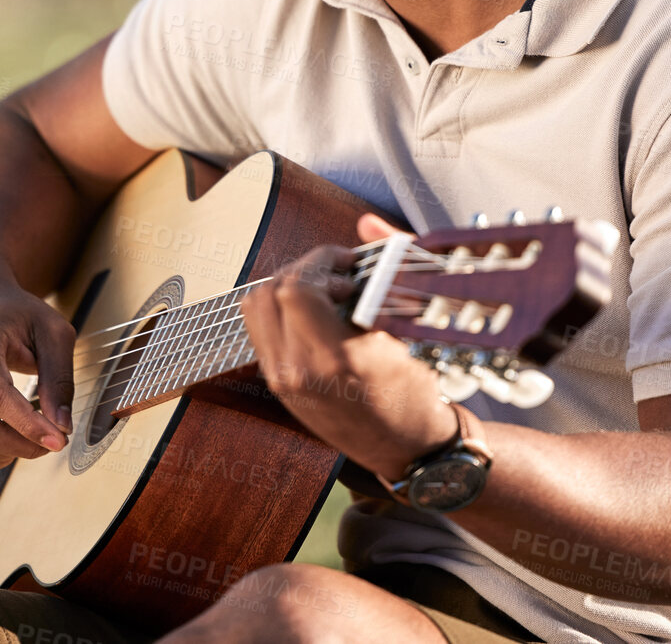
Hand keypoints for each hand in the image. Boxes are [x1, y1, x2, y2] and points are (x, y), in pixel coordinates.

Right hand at [0, 284, 75, 473]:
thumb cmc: (16, 312)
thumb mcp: (51, 331)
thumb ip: (59, 377)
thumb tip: (62, 425)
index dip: (28, 424)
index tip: (59, 439)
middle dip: (24, 446)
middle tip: (54, 439)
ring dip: (10, 455)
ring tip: (34, 437)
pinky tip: (13, 440)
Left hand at [240, 213, 457, 481]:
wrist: (405, 448)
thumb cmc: (414, 394)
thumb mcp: (408, 333)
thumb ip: (387, 269)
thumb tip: (368, 222)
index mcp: (333, 361)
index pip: (295, 289)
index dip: (319, 262)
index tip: (348, 262)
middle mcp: (298, 372)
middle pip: (269, 292)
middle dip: (304, 270)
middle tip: (339, 273)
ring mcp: (282, 380)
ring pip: (256, 307)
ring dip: (287, 286)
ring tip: (327, 292)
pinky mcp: (277, 384)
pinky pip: (260, 329)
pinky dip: (281, 310)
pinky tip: (316, 313)